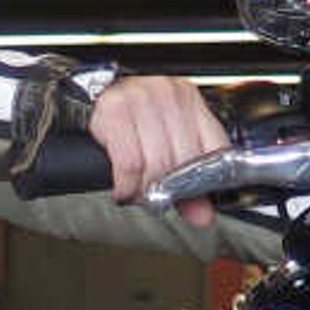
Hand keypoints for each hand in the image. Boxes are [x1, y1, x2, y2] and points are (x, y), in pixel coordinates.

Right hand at [87, 74, 224, 223]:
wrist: (94, 94)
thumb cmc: (132, 118)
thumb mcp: (167, 140)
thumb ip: (189, 178)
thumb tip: (202, 215)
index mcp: (189, 99)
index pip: (216, 148)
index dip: (205, 180)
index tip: (192, 196)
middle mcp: (169, 95)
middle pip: (184, 160)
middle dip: (167, 187)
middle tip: (154, 194)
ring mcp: (142, 99)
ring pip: (156, 164)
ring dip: (144, 189)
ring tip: (137, 190)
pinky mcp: (115, 111)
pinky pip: (130, 163)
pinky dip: (127, 184)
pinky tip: (124, 187)